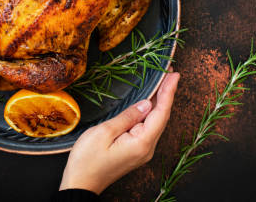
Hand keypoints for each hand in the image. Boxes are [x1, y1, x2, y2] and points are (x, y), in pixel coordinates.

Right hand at [60, 69, 179, 194]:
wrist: (80, 184)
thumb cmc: (87, 160)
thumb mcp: (104, 132)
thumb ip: (128, 116)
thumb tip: (147, 104)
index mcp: (142, 143)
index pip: (161, 113)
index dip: (168, 92)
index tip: (174, 74)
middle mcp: (147, 148)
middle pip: (162, 116)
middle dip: (167, 93)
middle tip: (171, 71)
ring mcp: (142, 150)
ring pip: (156, 121)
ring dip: (161, 101)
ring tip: (164, 81)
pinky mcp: (136, 150)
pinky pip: (148, 127)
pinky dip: (152, 111)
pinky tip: (151, 100)